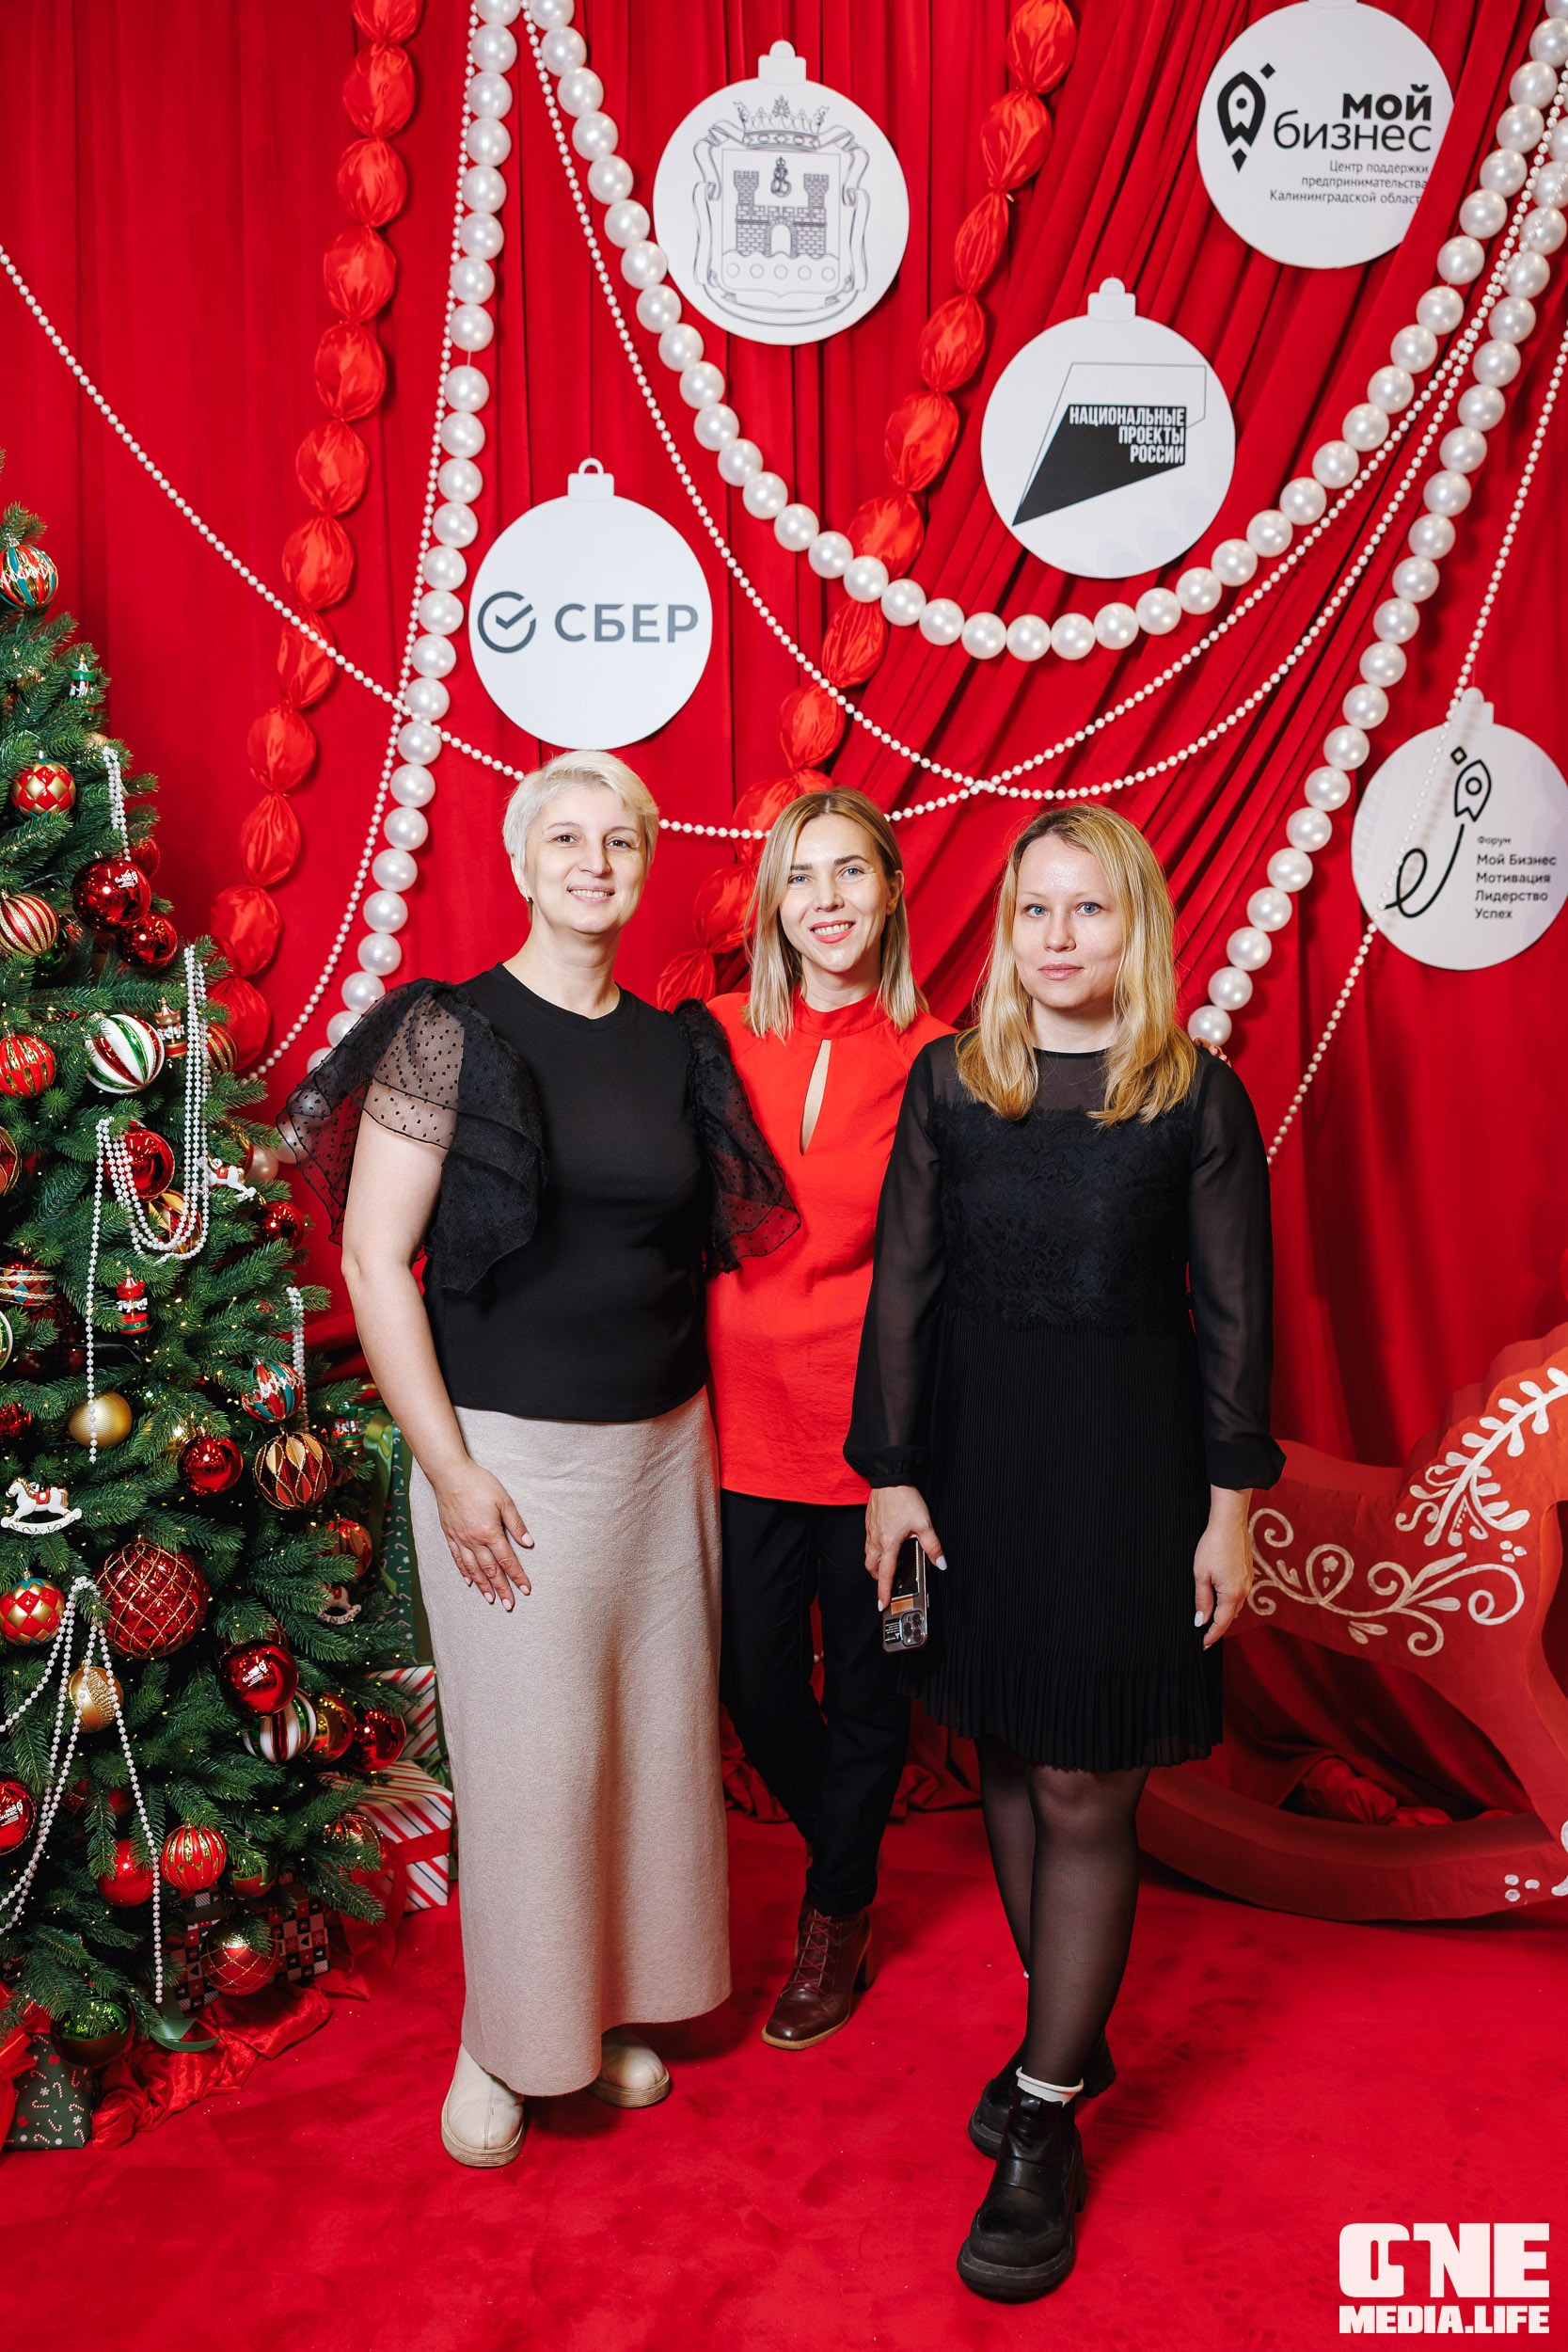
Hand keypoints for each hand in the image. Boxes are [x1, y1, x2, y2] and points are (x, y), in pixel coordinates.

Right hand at [432, 1459, 533, 1607]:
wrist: (450, 1475)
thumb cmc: (479, 1484)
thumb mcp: (504, 1500)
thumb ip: (516, 1523)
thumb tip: (528, 1542)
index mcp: (490, 1532)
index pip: (507, 1560)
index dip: (517, 1576)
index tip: (525, 1590)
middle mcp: (474, 1541)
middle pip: (491, 1570)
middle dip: (502, 1589)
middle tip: (509, 1606)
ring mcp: (460, 1539)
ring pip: (473, 1569)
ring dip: (483, 1586)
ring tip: (491, 1599)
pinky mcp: (450, 1535)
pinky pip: (458, 1559)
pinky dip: (464, 1572)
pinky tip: (469, 1582)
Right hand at [865, 1484, 944, 1610]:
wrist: (890, 1478)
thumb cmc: (904, 1498)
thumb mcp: (924, 1523)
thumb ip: (933, 1545)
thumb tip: (940, 1563)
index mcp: (889, 1543)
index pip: (885, 1574)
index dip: (884, 1591)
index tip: (882, 1604)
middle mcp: (876, 1539)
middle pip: (872, 1567)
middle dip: (878, 1578)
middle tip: (887, 1583)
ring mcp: (871, 1530)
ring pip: (868, 1555)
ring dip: (875, 1564)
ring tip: (886, 1565)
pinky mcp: (869, 1522)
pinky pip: (868, 1542)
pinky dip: (874, 1549)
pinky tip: (885, 1543)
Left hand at [1194, 1487, 1252, 1650]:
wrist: (1230, 1522)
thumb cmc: (1213, 1546)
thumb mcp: (1201, 1574)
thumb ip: (1202, 1600)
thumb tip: (1201, 1621)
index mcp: (1232, 1594)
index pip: (1221, 1623)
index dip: (1211, 1636)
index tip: (1202, 1645)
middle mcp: (1244, 1591)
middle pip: (1230, 1617)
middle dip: (1217, 1628)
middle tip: (1204, 1637)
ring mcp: (1248, 1582)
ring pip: (1235, 1606)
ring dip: (1223, 1615)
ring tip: (1209, 1621)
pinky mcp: (1248, 1573)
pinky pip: (1238, 1594)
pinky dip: (1229, 1602)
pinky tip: (1219, 1600)